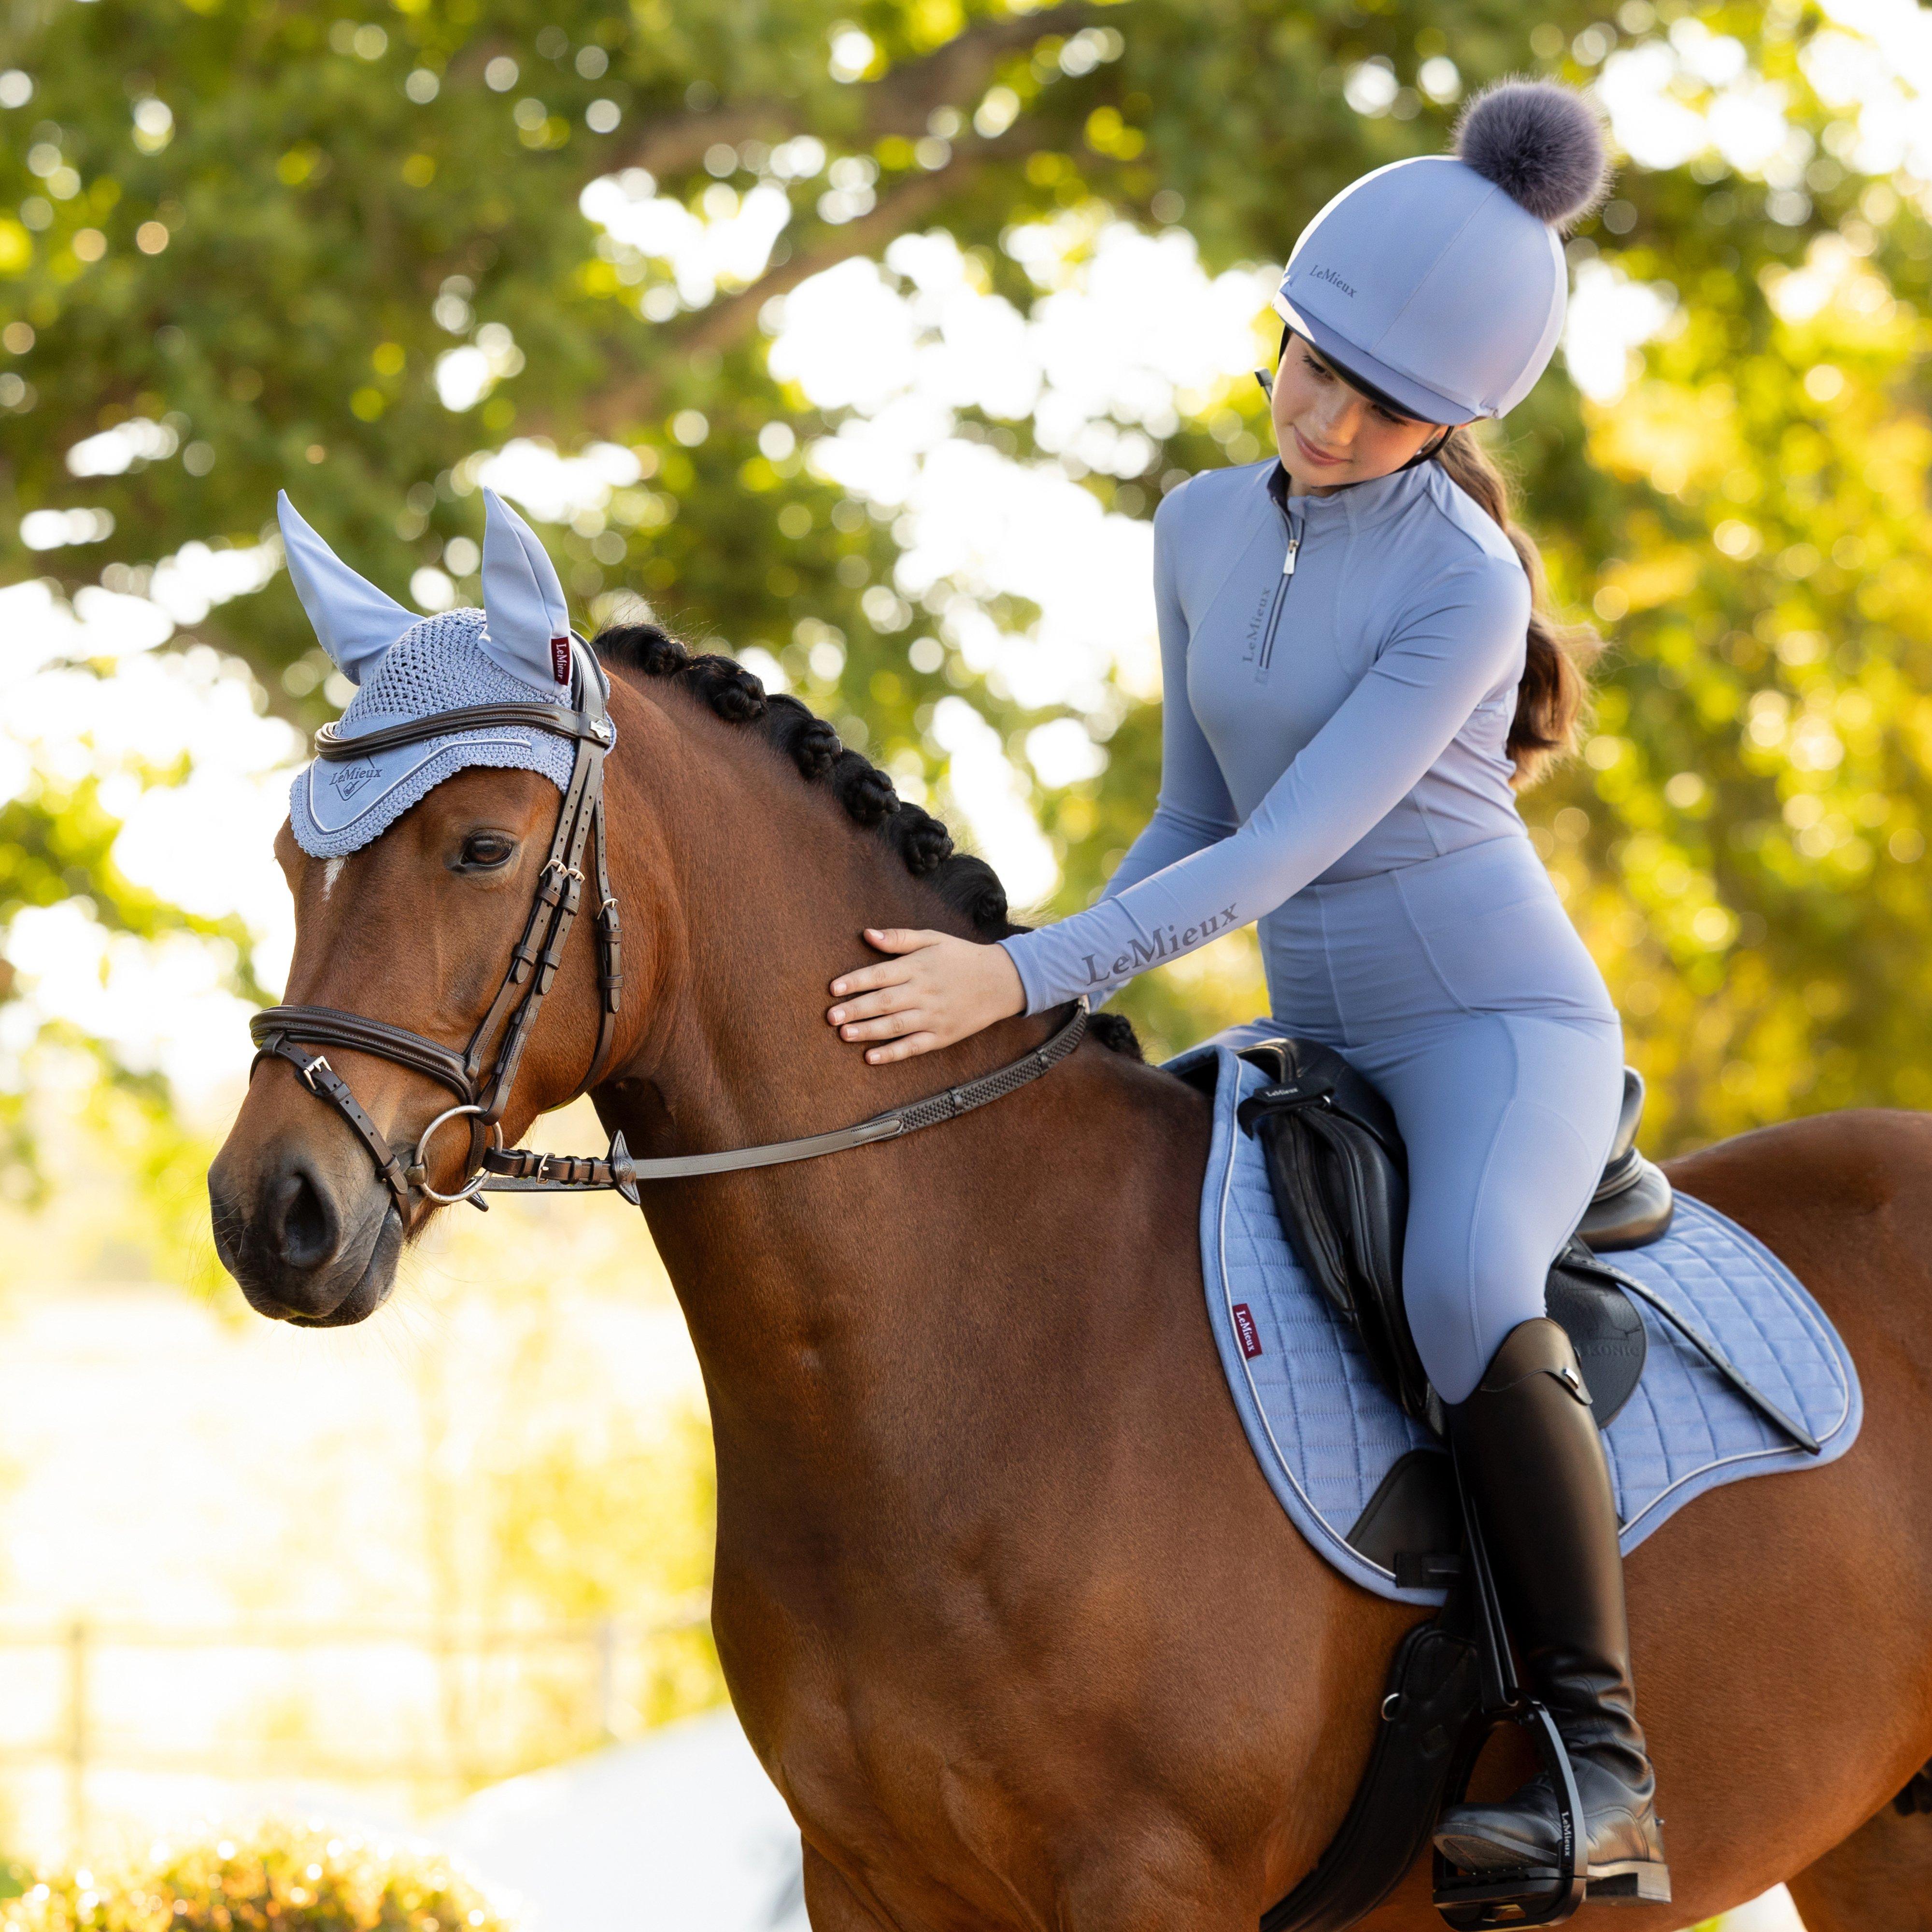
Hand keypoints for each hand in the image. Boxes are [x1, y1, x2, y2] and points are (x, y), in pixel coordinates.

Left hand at [827, 928, 1025, 1063]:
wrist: (1001, 981)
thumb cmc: (962, 957)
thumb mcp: (933, 938)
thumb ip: (899, 938)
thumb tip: (867, 934)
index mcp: (919, 967)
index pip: (881, 974)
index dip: (855, 982)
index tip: (833, 988)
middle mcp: (924, 992)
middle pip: (884, 1002)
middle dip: (855, 1010)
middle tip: (830, 1017)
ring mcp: (933, 1017)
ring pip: (895, 1026)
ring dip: (868, 1031)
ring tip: (844, 1034)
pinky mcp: (942, 1037)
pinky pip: (914, 1047)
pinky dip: (892, 1054)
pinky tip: (871, 1057)